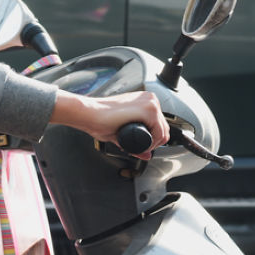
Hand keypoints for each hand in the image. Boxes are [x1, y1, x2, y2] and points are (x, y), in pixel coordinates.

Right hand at [51, 90, 168, 155]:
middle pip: (164, 129)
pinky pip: (159, 133)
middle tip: (140, 148)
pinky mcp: (149, 109)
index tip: (142, 146)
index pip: (160, 124)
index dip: (153, 140)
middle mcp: (151, 99)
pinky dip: (152, 144)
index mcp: (146, 101)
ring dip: (152, 145)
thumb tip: (147, 155)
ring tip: (137, 147)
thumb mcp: (123, 132)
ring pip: (163, 132)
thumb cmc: (100, 119)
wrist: (90, 114)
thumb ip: (136, 143)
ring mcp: (151, 103)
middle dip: (154, 143)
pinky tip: (140, 145)